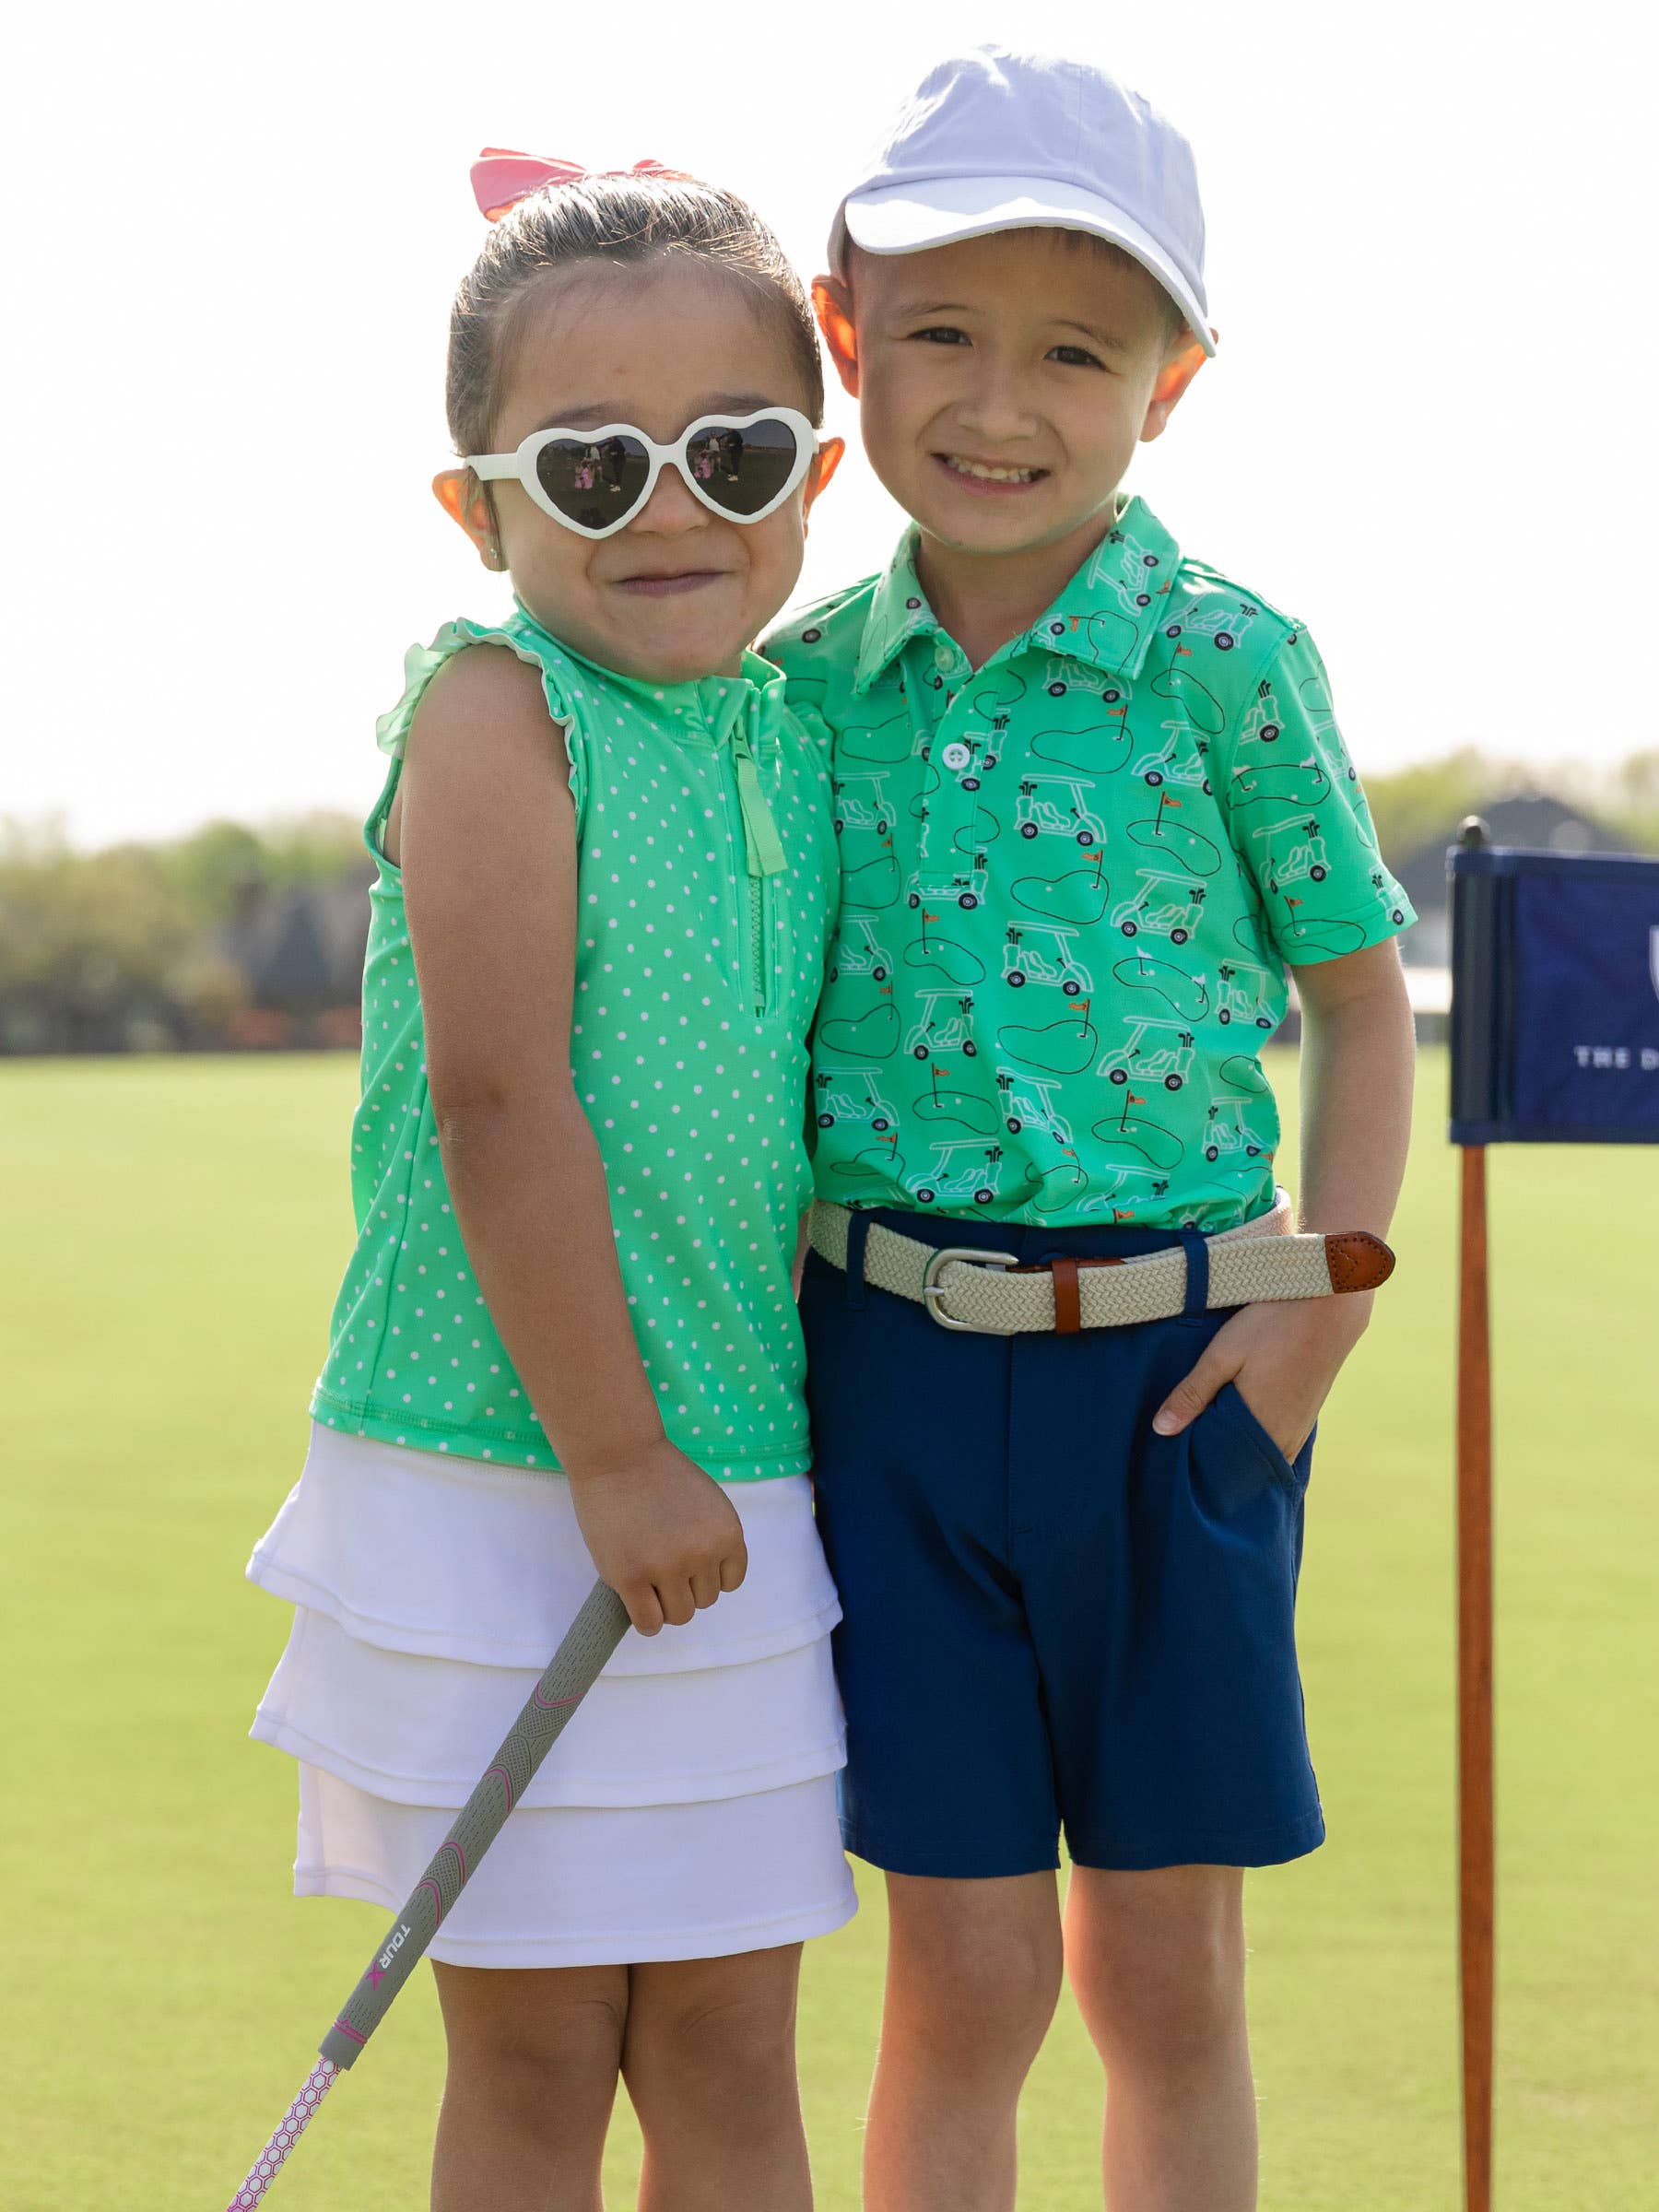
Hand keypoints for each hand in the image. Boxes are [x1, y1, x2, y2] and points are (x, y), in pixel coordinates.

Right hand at [566, 1437, 747, 1635]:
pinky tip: (637, 1603)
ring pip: (679, 1615)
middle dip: (685, 1587)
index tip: (689, 1565)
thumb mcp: (708, 1503)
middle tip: (662, 1567)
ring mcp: (666, 1568)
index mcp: (728, 1534)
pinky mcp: (631, 1578)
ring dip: (665, 1604)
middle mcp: (703, 1555)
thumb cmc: (660, 1472)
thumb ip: (712, 1539)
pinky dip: (647, 1621)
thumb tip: (703, 1579)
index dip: (707, 1575)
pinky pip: (648, 1622)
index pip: (730, 1582)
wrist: (619, 1454)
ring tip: (648, 1582)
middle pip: (704, 1601)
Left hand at [1151, 1296, 1371, 1460]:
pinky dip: (1260, 1441)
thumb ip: (1192, 1394)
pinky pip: (1281, 1443)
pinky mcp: (1309, 1416)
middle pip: (1243, 1464)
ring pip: (1262, 1454)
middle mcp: (1283, 1437)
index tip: (1177, 1455)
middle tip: (1190, 1444)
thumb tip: (1160, 1430)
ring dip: (1240, 1449)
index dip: (1199, 1462)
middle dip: (1218, 1458)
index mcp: (1259, 1427)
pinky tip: (1245, 1425)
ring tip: (1214, 1433)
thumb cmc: (1272, 1325)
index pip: (1222, 1466)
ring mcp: (1300, 1429)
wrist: (1331, 1306)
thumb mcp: (1223, 1354)